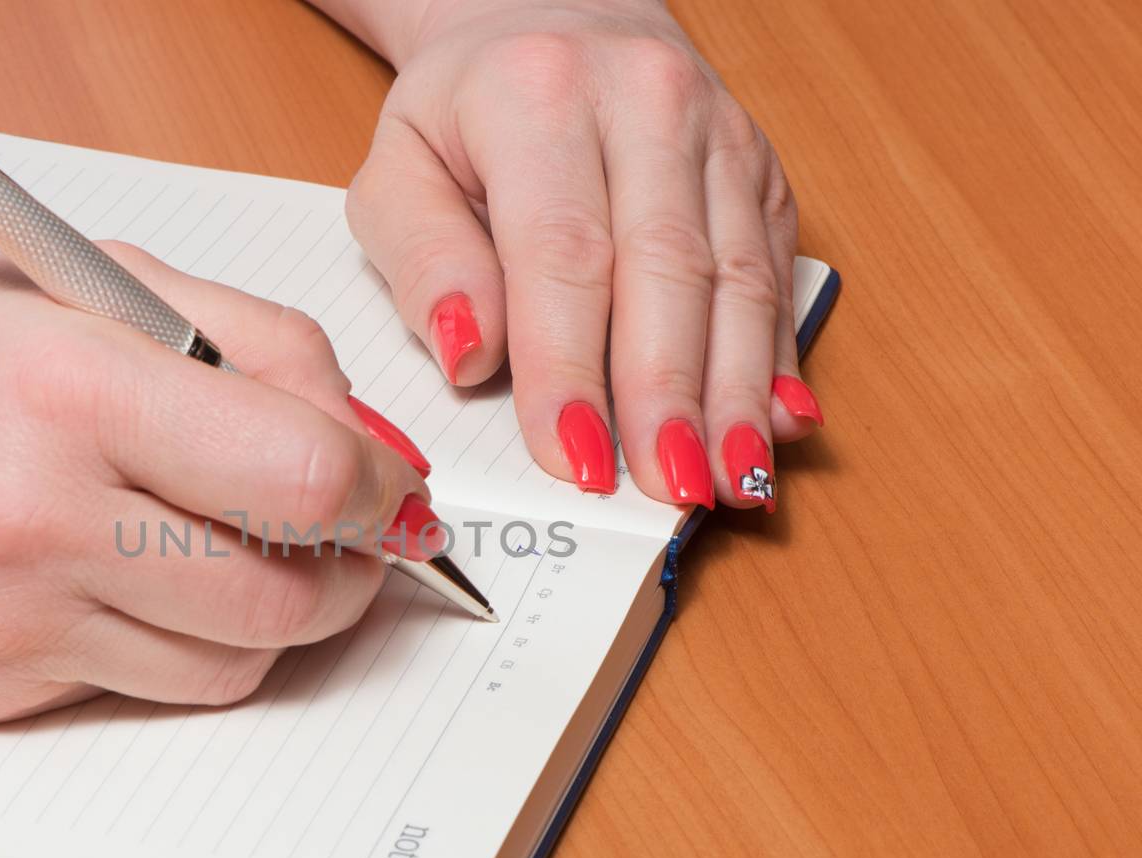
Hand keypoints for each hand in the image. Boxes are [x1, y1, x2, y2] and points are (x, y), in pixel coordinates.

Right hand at [0, 251, 438, 721]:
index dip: (380, 490)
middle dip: (352, 569)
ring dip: (276, 614)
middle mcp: (40, 518)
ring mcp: (14, 624)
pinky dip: (184, 641)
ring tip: (239, 546)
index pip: (301, 476)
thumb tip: (371, 447)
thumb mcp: (78, 285)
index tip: (390, 485)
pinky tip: (139, 577)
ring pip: (237, 663)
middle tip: (351, 533)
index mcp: (69, 385)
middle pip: (289, 598)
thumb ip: (250, 345)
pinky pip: (153, 686)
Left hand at [340, 0, 821, 508]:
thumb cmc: (466, 115)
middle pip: (668, 270)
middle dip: (668, 395)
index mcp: (539, 93)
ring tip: (729, 482)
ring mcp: (718, 133)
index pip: (562, 253)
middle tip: (666, 489)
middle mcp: (646, 99)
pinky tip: (780, 427)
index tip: (573, 458)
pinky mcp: (761, 170)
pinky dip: (776, 358)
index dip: (571, 367)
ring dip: (735, 394)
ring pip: (738, 278)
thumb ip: (423, 261)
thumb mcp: (397, 170)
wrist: (554, 18)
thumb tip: (471, 354)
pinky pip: (776, 273)